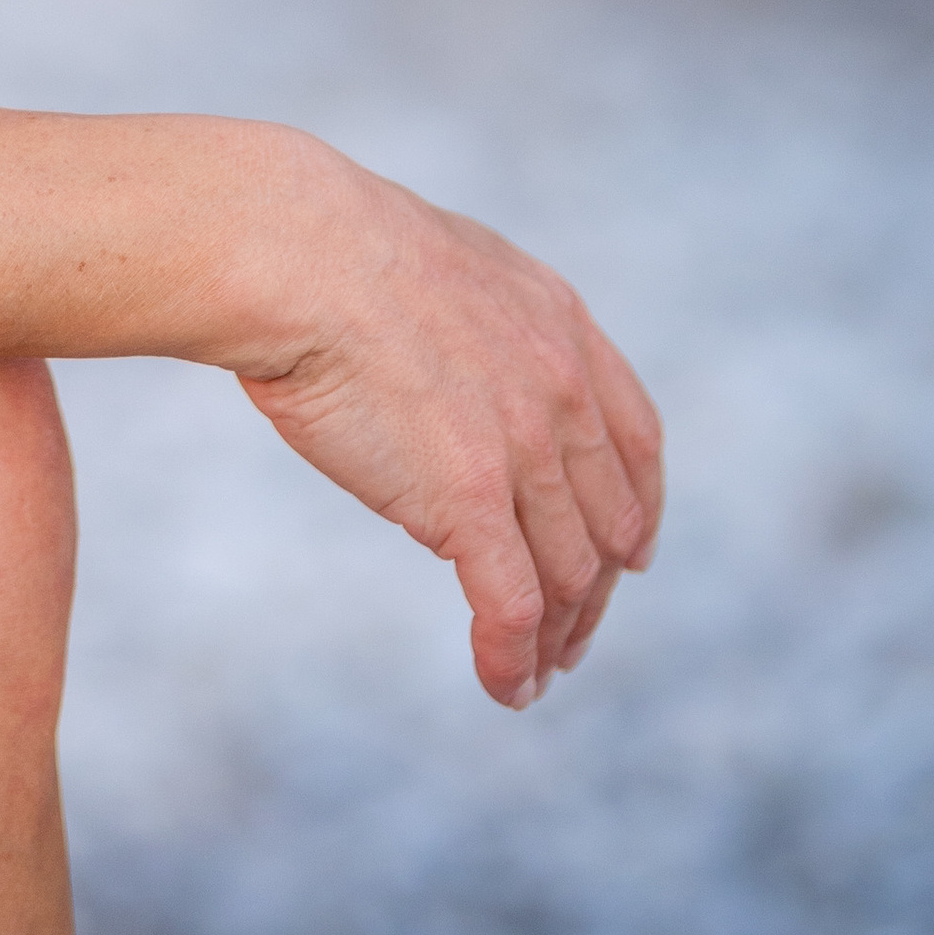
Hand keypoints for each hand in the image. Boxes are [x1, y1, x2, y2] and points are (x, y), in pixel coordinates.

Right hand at [231, 151, 663, 708]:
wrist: (294, 252)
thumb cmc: (329, 248)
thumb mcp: (448, 266)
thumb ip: (484, 328)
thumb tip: (463, 382)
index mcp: (559, 323)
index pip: (636, 442)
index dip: (639, 508)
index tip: (631, 552)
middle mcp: (560, 389)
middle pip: (607, 520)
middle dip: (595, 590)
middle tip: (571, 636)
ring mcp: (520, 448)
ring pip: (566, 572)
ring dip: (556, 637)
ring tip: (534, 675)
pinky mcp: (468, 500)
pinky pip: (511, 605)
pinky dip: (514, 658)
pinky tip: (504, 686)